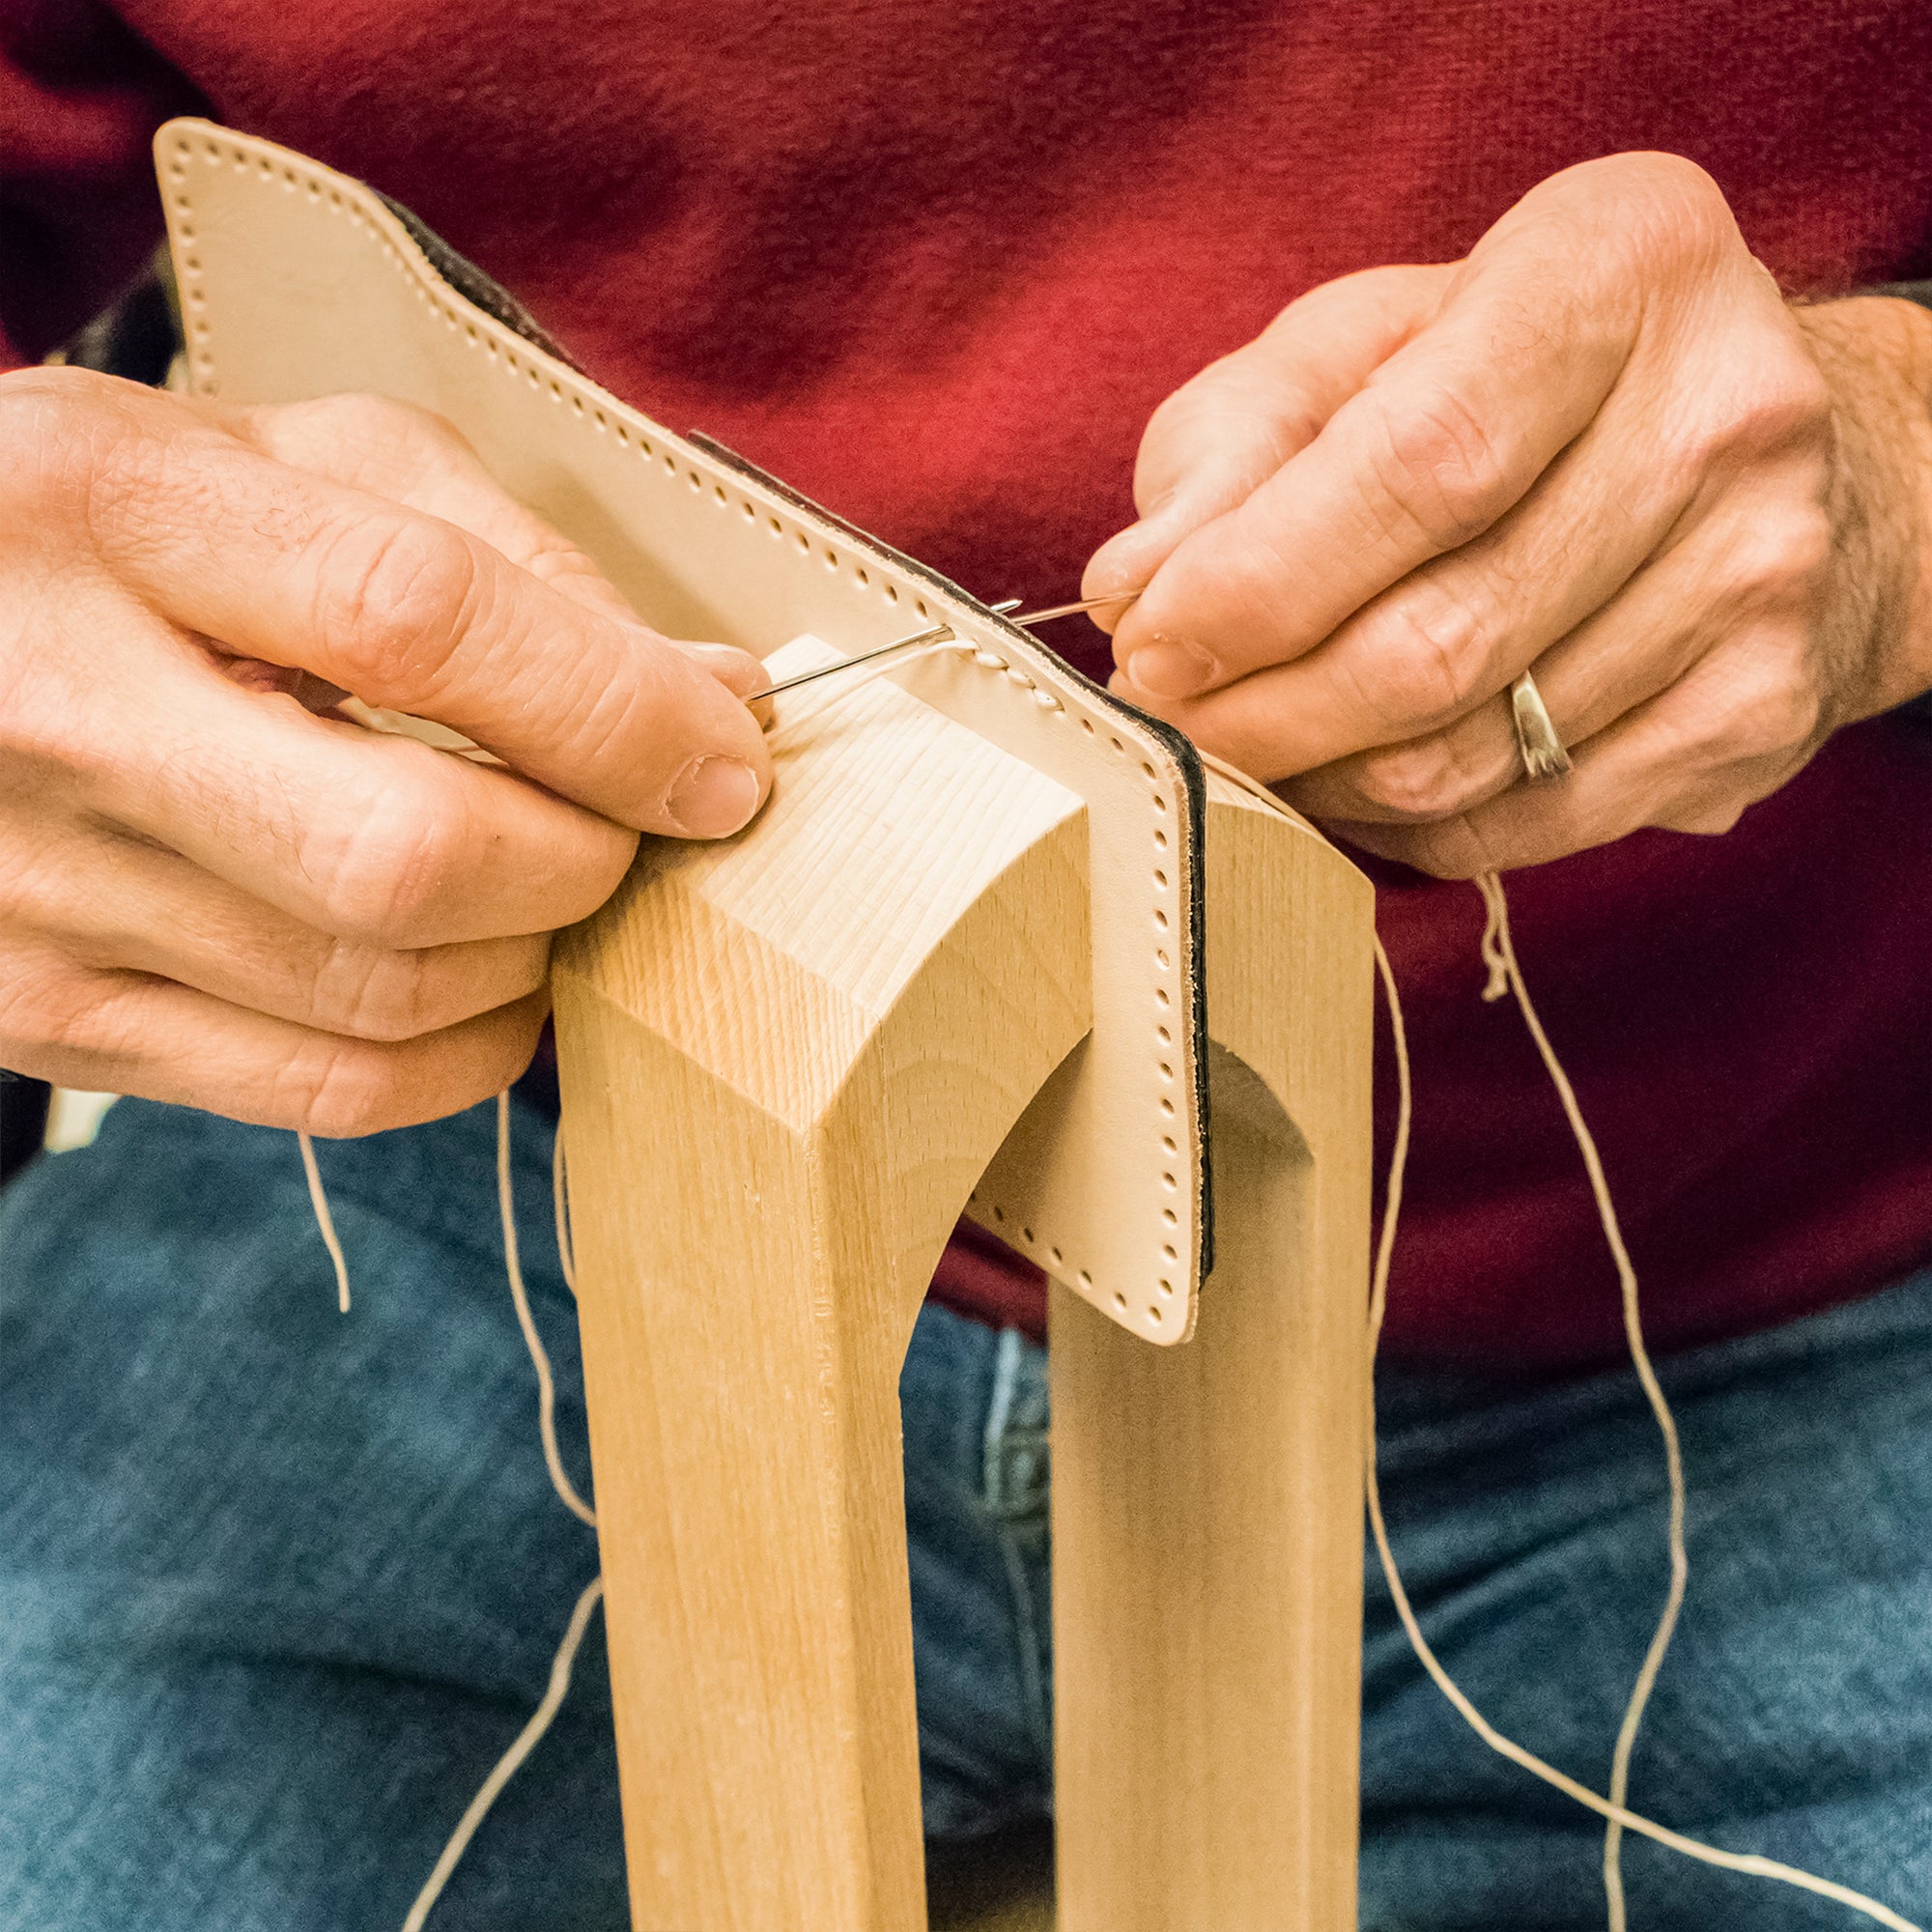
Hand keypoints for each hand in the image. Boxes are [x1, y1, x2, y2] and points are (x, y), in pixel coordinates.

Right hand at [0, 371, 772, 1130]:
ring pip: (385, 993)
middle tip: (639, 828)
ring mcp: (41, 889)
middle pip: (406, 854)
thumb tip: (712, 694)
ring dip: (539, 955)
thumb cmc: (128, 533)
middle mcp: (53, 708)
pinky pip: (329, 1090)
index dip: (614, 708)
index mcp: (113, 512)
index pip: (415, 620)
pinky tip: (494, 979)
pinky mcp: (50, 1018)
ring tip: (560, 884)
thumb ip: (505, 554)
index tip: (726, 755)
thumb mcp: (291, 461)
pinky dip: (468, 1052)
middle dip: (587, 859)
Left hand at [1084, 153, 1931, 875]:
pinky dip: (1407, 826)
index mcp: (1617, 264)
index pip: (1420, 465)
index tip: (1153, 647)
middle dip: (1265, 713)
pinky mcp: (1764, 710)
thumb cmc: (1511, 382)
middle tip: (1175, 724)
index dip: (1261, 584)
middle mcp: (1724, 414)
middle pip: (1443, 637)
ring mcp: (1762, 577)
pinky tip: (1353, 781)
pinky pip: (1527, 822)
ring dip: (1319, 780)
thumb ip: (1234, 447)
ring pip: (1472, 755)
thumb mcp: (1359, 349)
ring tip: (1250, 749)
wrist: (1766, 453)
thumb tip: (1130, 588)